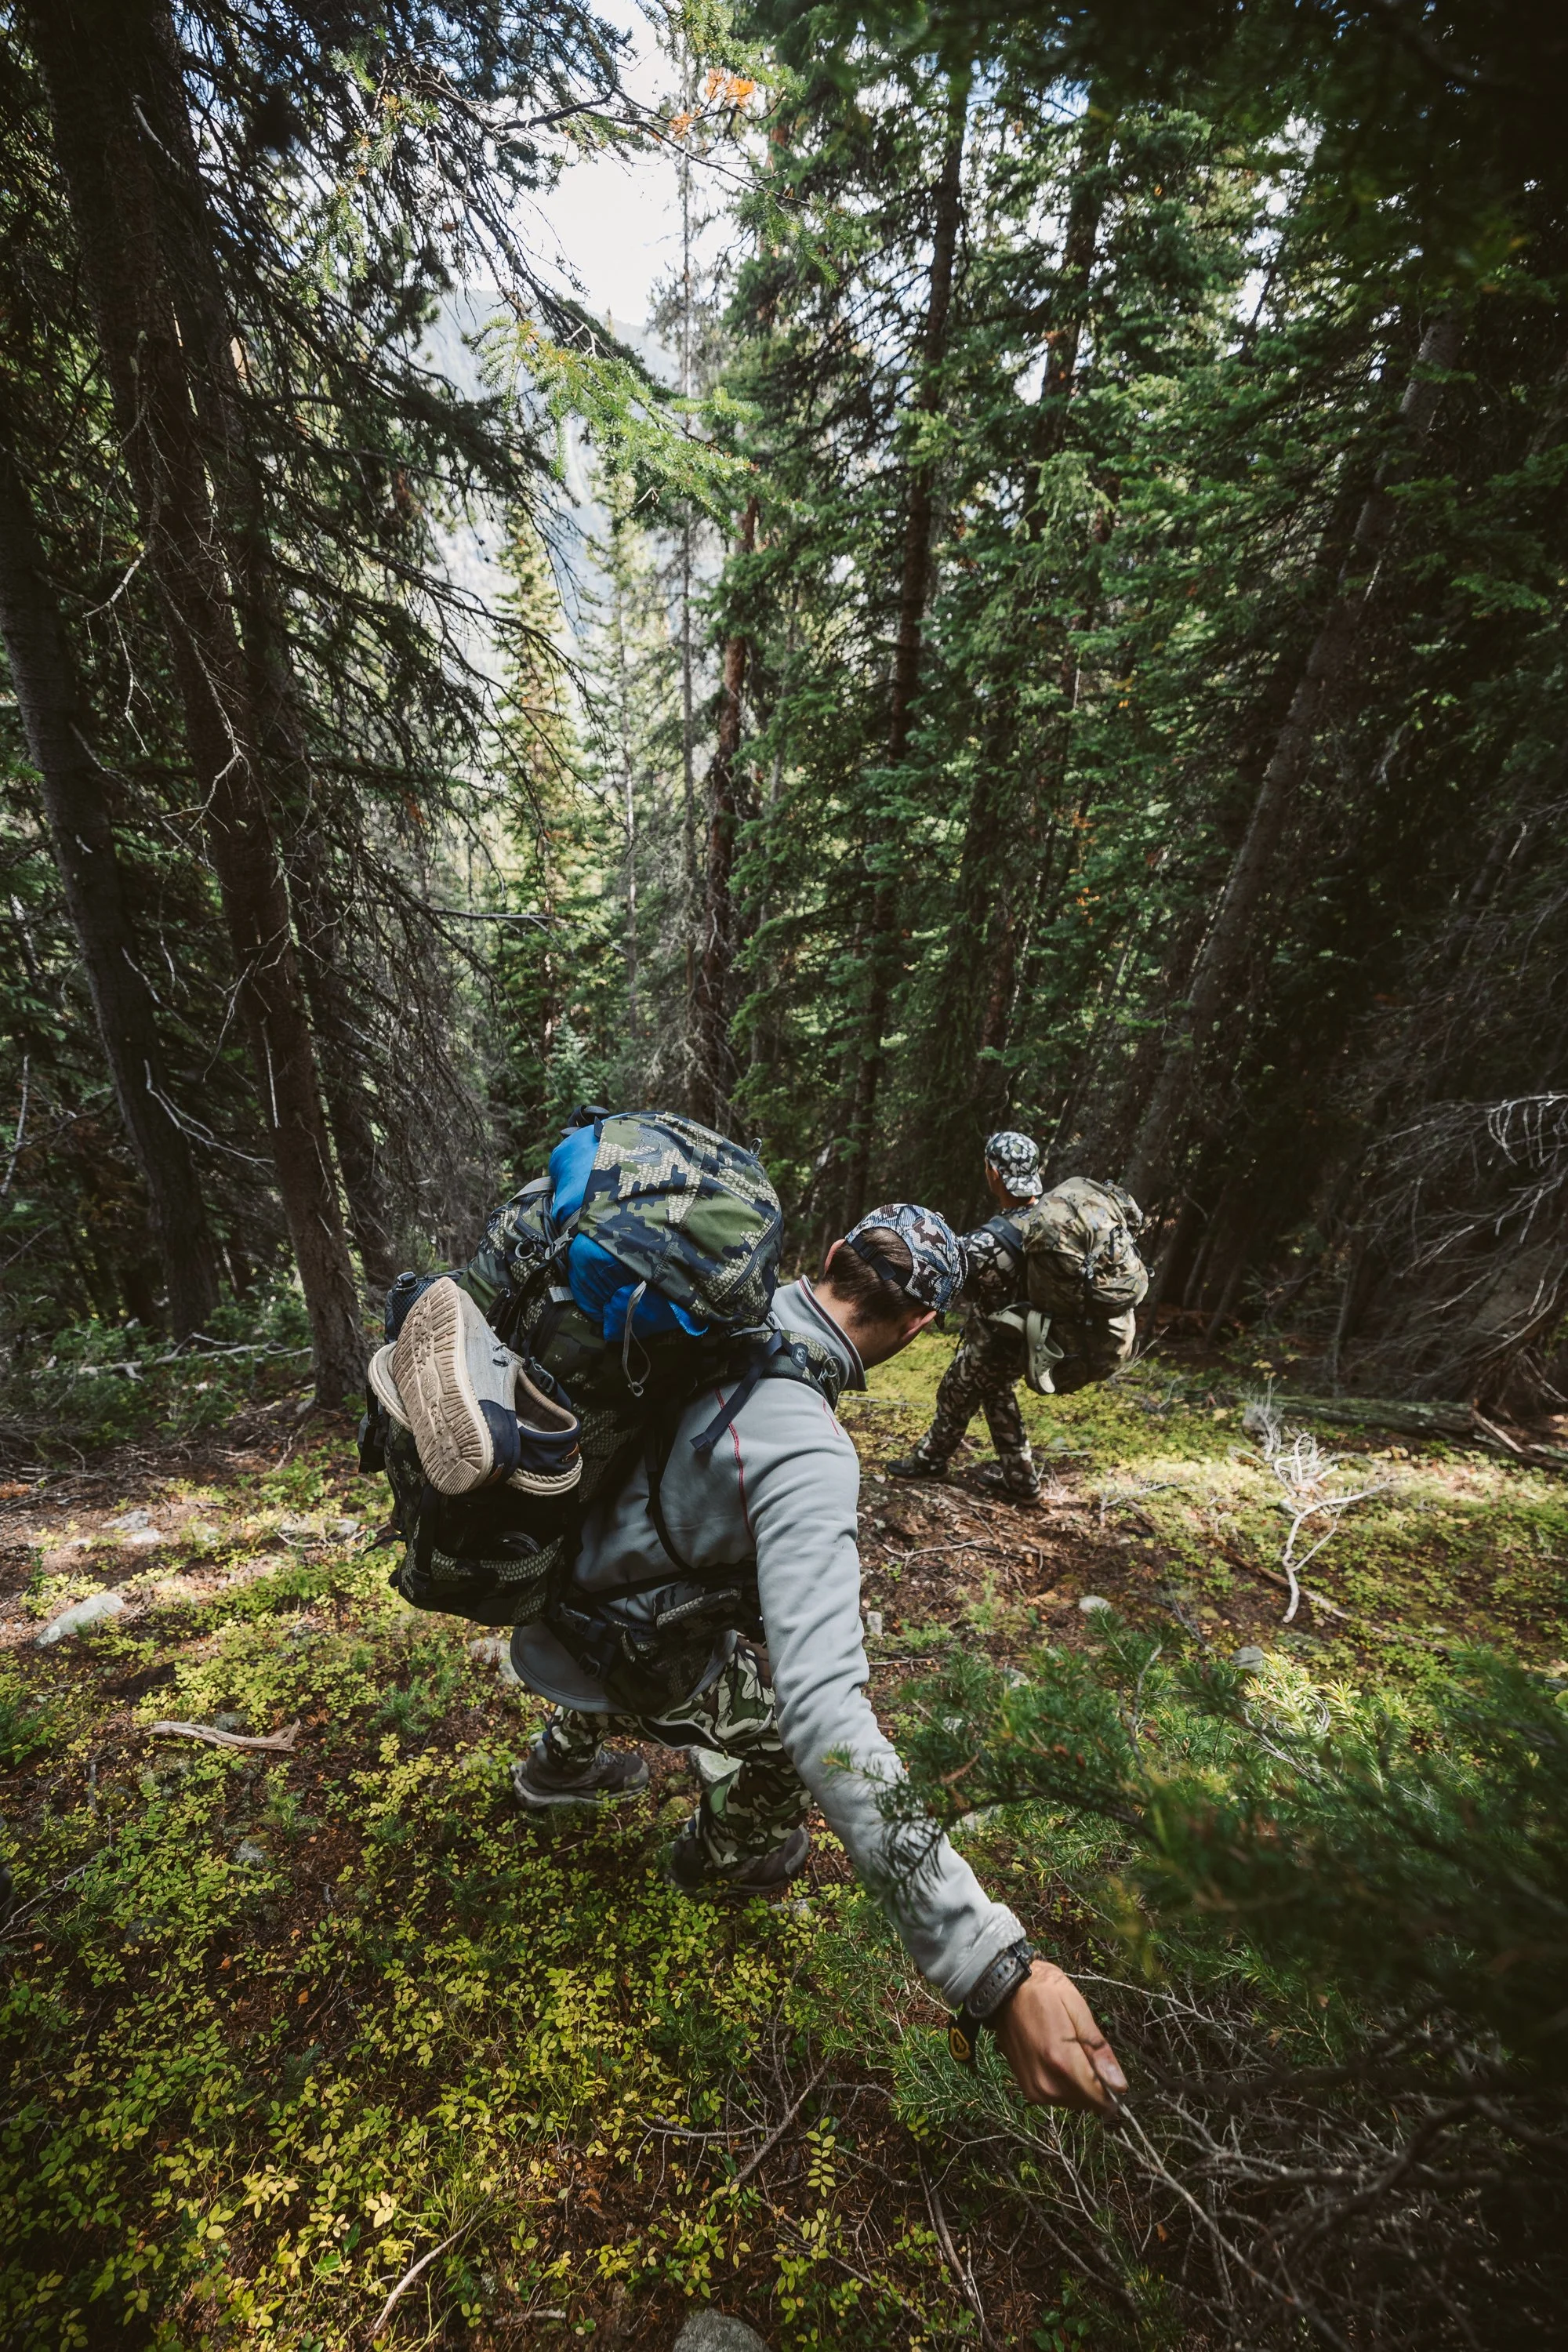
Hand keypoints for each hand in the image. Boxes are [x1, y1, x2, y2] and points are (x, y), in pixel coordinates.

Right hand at [991, 1960, 1126, 2112]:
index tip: (1112, 2069)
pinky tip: (1060, 2060)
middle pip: (1088, 2101)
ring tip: (1071, 2051)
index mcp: (1061, 2061)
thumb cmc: (1044, 1991)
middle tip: (1086, 2049)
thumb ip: (1099, 2050)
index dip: (1113, 2088)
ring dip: (1081, 2085)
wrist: (1004, 1989)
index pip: (1099, 2097)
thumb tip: (1120, 2085)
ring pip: (1074, 2101)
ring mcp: (1035, 2090)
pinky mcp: (1028, 2090)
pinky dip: (1066, 2085)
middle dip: (1096, 2083)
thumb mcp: (1078, 2009)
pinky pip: (1058, 2098)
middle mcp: (1047, 2083)